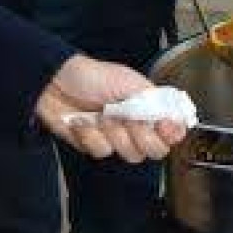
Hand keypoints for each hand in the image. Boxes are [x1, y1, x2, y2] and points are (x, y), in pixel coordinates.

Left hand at [36, 55, 189, 162]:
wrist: (54, 83)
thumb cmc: (93, 77)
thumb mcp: (130, 84)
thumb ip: (157, 103)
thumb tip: (178, 120)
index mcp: (150, 107)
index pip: (174, 131)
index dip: (171, 133)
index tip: (163, 127)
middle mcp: (137, 124)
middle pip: (156, 150)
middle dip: (141, 136)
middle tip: (128, 119)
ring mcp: (117, 136)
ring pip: (130, 154)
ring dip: (114, 134)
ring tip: (101, 116)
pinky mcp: (96, 144)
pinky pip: (102, 152)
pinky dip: (91, 135)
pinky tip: (83, 121)